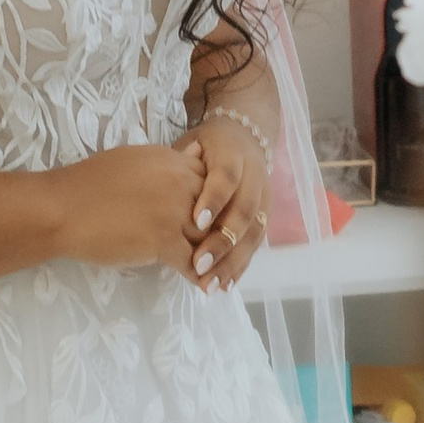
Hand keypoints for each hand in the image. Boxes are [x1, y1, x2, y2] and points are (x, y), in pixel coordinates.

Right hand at [47, 145, 208, 274]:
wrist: (62, 208)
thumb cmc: (88, 184)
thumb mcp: (135, 159)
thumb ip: (169, 160)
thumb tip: (196, 152)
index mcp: (172, 160)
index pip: (213, 180)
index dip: (215, 202)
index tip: (213, 219)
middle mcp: (179, 183)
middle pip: (217, 209)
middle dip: (219, 231)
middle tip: (221, 250)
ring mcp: (173, 212)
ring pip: (209, 237)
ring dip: (212, 256)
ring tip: (217, 272)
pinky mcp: (163, 241)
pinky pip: (192, 262)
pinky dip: (198, 276)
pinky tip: (201, 285)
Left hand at [175, 112, 271, 294]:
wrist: (244, 136)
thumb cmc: (206, 147)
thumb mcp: (190, 146)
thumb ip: (179, 165)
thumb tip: (157, 184)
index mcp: (233, 153)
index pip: (226, 177)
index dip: (213, 200)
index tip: (195, 223)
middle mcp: (255, 175)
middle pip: (243, 211)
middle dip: (222, 242)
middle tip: (199, 266)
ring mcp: (264, 197)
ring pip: (253, 233)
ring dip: (232, 262)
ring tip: (210, 285)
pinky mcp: (265, 215)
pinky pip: (255, 245)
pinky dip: (240, 266)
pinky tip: (224, 285)